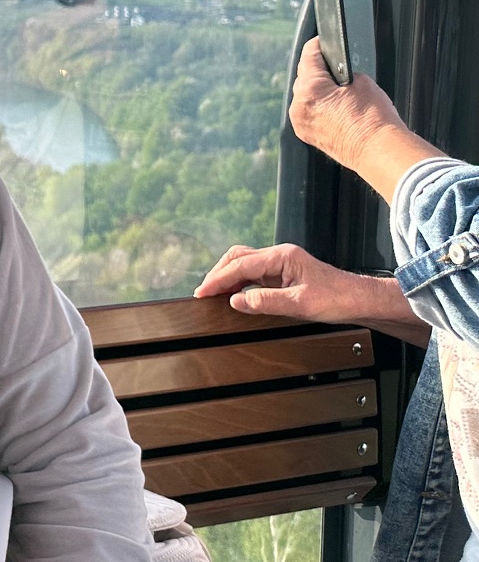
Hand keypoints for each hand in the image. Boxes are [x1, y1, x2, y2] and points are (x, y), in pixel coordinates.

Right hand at [195, 243, 417, 326]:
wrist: (359, 301)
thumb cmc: (337, 299)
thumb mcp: (299, 304)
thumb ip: (264, 301)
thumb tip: (235, 300)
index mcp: (282, 257)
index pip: (240, 265)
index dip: (218, 279)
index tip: (203, 292)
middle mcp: (279, 256)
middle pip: (237, 257)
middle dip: (218, 273)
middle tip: (204, 292)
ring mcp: (281, 264)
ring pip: (244, 264)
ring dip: (227, 278)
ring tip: (214, 294)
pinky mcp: (283, 274)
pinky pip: (254, 274)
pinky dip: (239, 283)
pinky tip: (235, 294)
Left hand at [290, 39, 440, 200]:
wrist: (378, 150)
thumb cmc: (373, 119)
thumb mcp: (362, 81)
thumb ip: (343, 72)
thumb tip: (337, 73)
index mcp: (310, 89)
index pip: (308, 56)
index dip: (317, 46)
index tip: (321, 42)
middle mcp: (299, 106)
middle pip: (304, 77)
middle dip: (318, 70)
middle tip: (333, 65)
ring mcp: (302, 122)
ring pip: (305, 96)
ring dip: (317, 90)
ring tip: (335, 87)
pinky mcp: (308, 134)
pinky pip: (309, 113)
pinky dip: (318, 107)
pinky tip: (333, 106)